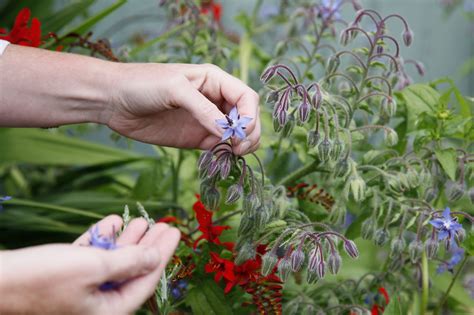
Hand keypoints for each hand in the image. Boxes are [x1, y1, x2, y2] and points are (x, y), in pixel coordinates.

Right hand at [0, 215, 179, 314]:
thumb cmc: (42, 278)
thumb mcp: (94, 267)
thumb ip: (129, 263)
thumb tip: (154, 258)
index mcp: (108, 311)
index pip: (146, 282)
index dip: (162, 255)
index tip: (174, 233)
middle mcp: (97, 303)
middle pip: (132, 271)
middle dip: (148, 246)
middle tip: (164, 225)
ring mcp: (80, 290)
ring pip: (112, 262)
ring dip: (127, 240)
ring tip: (142, 220)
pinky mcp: (64, 276)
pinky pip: (91, 257)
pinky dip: (102, 240)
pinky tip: (113, 223)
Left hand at [106, 63, 260, 154]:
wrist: (113, 100)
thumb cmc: (143, 84)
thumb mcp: (175, 89)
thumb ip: (203, 109)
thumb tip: (227, 132)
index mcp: (215, 80)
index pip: (246, 97)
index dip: (249, 116)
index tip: (240, 133)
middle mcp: (215, 100)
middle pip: (246, 117)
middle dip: (249, 133)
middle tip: (238, 148)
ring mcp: (206, 120)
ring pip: (236, 134)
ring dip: (241, 145)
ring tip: (231, 154)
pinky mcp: (195, 138)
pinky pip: (219, 146)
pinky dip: (225, 153)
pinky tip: (219, 157)